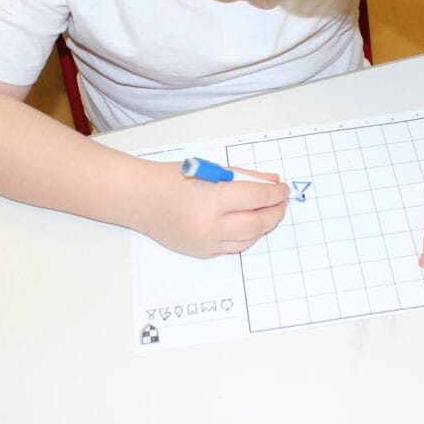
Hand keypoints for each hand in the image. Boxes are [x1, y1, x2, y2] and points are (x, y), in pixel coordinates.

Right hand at [147, 162, 288, 257]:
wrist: (140, 198)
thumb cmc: (172, 178)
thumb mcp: (212, 170)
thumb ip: (244, 177)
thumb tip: (272, 183)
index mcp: (212, 200)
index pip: (256, 197)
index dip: (275, 193)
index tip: (283, 189)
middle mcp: (210, 226)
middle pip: (258, 223)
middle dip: (275, 212)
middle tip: (281, 202)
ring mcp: (206, 243)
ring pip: (249, 239)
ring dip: (263, 226)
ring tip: (268, 211)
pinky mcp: (202, 253)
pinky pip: (233, 248)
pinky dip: (246, 236)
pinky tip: (249, 223)